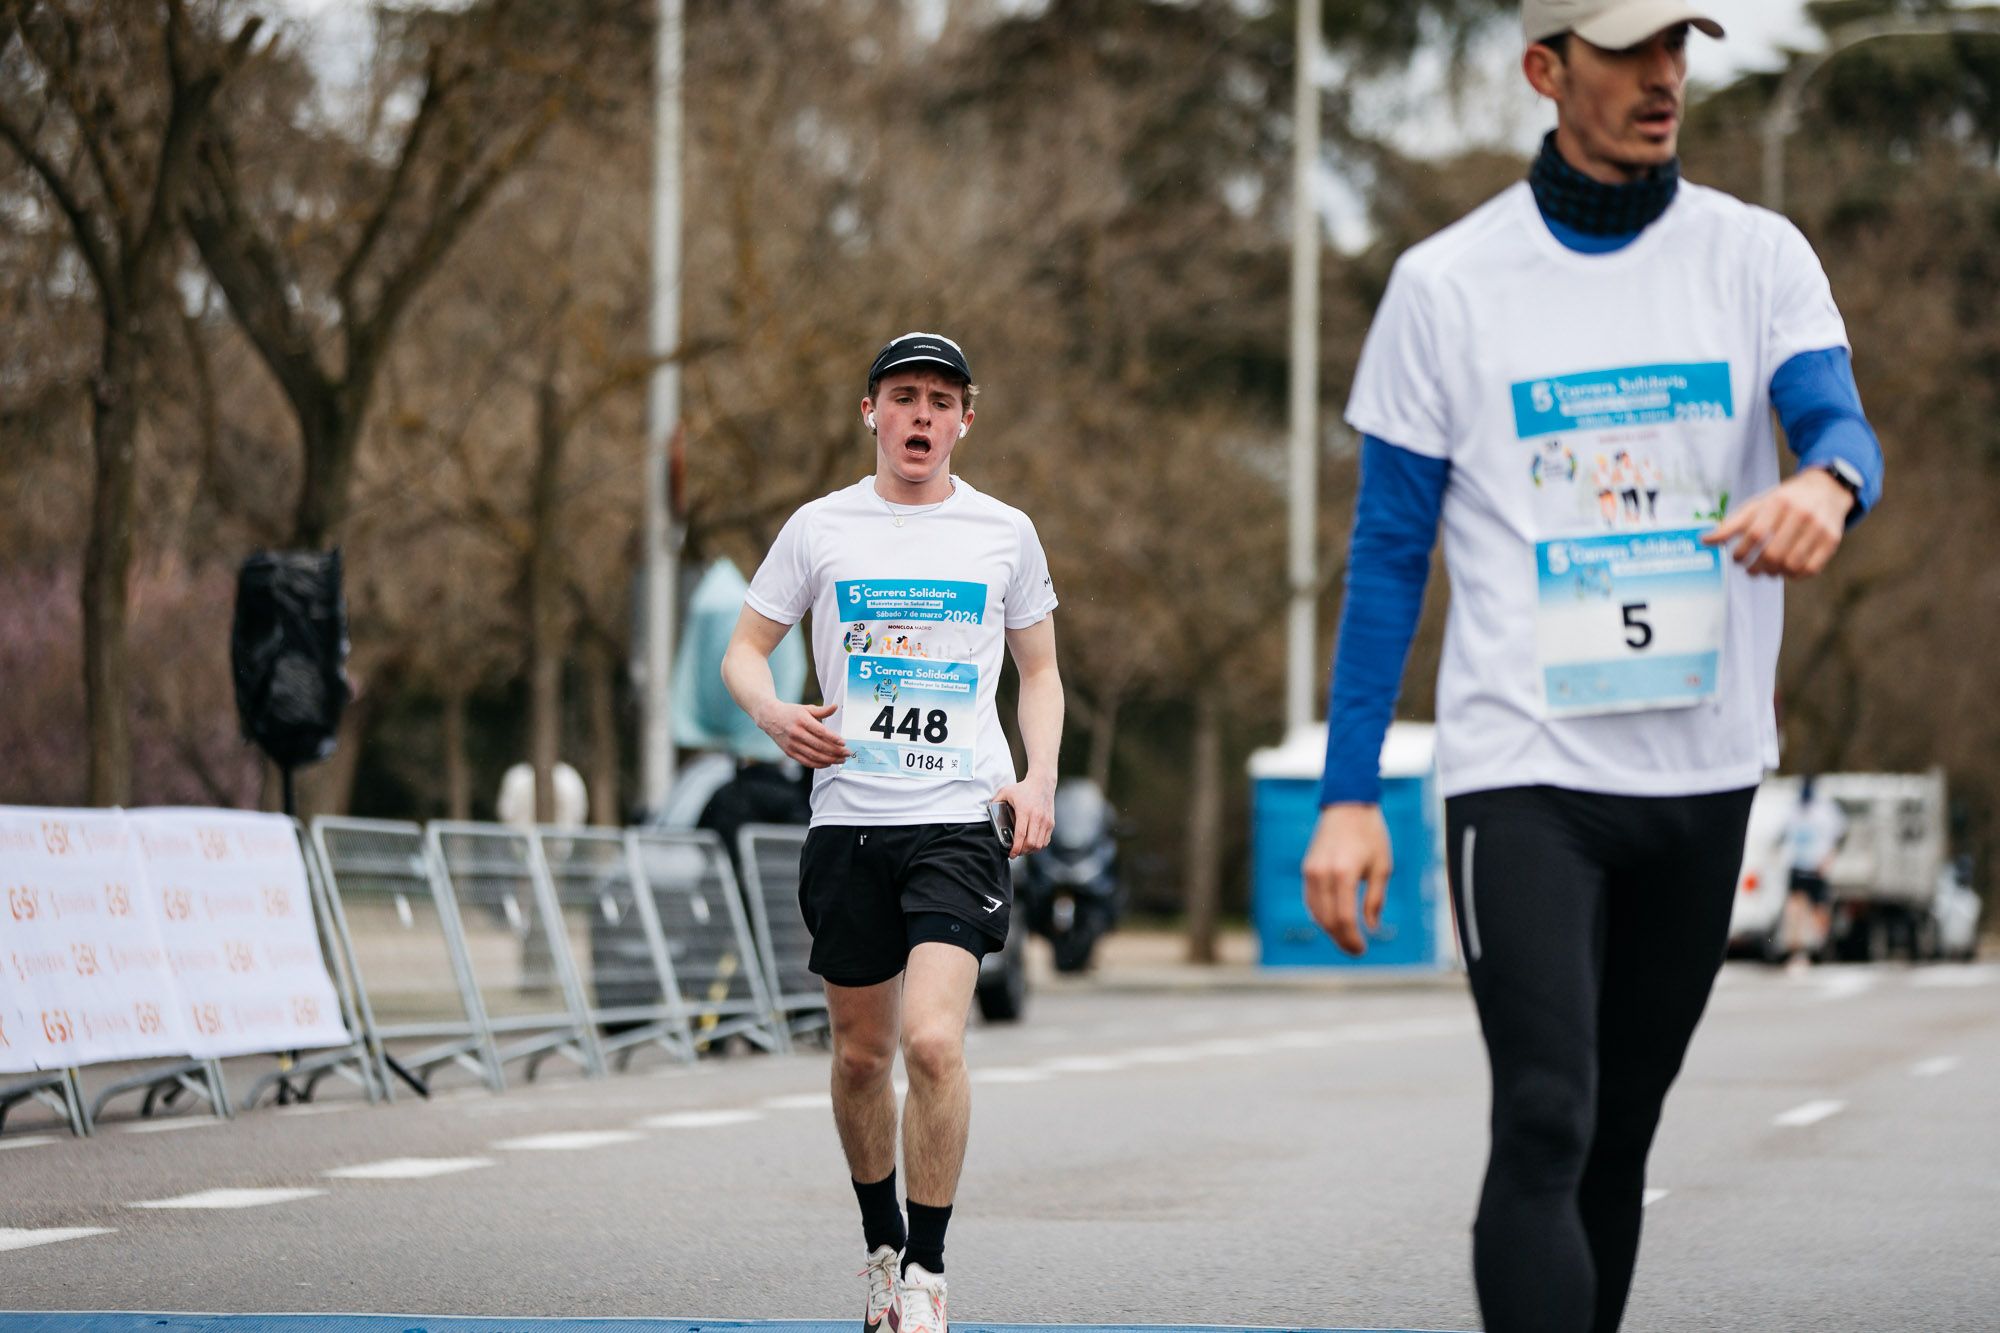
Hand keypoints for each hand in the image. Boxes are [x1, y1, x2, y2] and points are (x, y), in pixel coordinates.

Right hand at [755, 701, 849, 768]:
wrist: (770, 718)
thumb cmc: (791, 712)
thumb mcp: (805, 708)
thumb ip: (821, 710)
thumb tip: (835, 707)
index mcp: (802, 720)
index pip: (820, 731)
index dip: (833, 738)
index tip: (844, 742)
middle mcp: (796, 733)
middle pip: (819, 746)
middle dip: (835, 751)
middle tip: (847, 753)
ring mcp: (792, 744)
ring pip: (814, 756)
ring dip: (830, 759)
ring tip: (841, 760)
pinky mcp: (790, 752)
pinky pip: (806, 761)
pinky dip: (819, 764)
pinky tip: (829, 763)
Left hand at [990, 773, 1055, 858]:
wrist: (1042, 783)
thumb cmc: (1023, 788)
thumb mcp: (1006, 791)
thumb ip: (996, 801)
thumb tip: (988, 810)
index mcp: (1025, 811)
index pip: (1021, 835)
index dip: (1016, 848)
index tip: (1011, 854)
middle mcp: (1037, 817)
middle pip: (1031, 843)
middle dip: (1022, 852)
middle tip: (1016, 853)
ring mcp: (1046, 821)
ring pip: (1039, 844)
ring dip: (1030, 850)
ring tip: (1023, 849)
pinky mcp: (1051, 823)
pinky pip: (1045, 841)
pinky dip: (1038, 846)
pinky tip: (1031, 844)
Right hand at [1301, 803, 1391, 956]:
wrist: (1347, 805)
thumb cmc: (1371, 835)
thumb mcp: (1382, 867)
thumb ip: (1375, 899)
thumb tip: (1371, 927)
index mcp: (1344, 873)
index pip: (1344, 918)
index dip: (1351, 939)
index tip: (1361, 950)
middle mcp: (1323, 874)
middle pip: (1327, 919)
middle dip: (1341, 939)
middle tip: (1355, 950)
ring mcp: (1311, 871)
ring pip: (1316, 912)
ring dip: (1330, 930)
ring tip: (1346, 938)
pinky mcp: (1307, 869)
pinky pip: (1311, 900)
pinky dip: (1321, 915)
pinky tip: (1334, 921)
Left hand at [1700, 469, 1852, 578]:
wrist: (1826, 489)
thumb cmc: (1784, 501)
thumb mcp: (1758, 505)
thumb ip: (1732, 524)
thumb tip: (1705, 541)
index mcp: (1778, 502)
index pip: (1756, 533)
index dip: (1742, 552)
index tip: (1736, 560)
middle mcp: (1801, 514)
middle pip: (1774, 553)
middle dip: (1757, 568)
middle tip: (1750, 570)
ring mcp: (1819, 528)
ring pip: (1791, 564)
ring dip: (1774, 574)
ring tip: (1767, 571)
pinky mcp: (1832, 540)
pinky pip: (1810, 569)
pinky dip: (1794, 575)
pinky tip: (1786, 571)